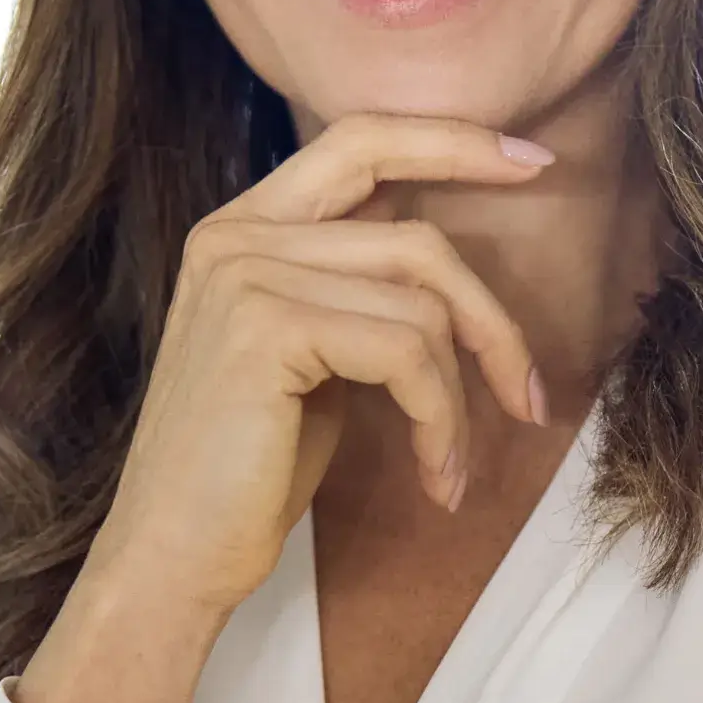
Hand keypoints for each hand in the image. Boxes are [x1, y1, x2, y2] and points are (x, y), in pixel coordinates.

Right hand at [13, 112, 551, 702]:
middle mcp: (238, 232)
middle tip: (533, 392)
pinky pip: (407, 352)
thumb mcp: (311, 351)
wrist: (170, 562)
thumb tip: (442, 251)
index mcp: (244, 224)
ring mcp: (247, 273)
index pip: (362, 140)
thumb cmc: (249, 468)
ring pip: (422, 303)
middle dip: (490, 310)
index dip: (451, 140)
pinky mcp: (268, 327)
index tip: (531, 157)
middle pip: (414, 232)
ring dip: (463, 395)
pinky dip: (441, 420)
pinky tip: (437, 478)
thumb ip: (354, 281)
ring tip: (454, 467)